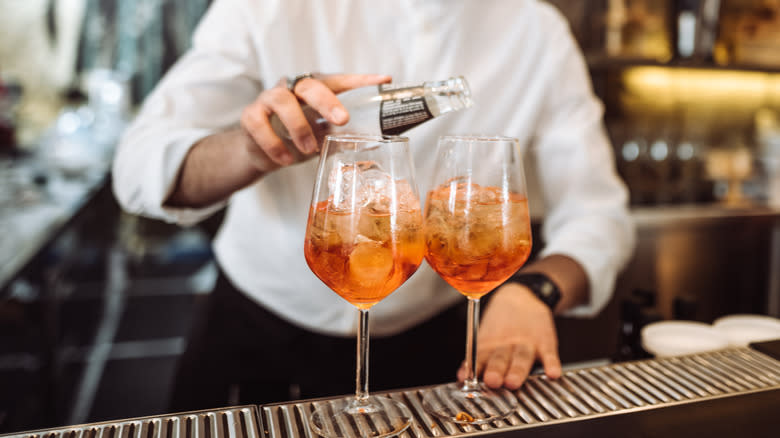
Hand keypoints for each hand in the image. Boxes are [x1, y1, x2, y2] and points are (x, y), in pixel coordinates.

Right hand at [240, 73, 390, 167]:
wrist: (262, 151)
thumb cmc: (298, 137)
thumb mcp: (323, 134)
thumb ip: (342, 133)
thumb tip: (375, 142)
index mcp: (314, 89)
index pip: (340, 80)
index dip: (361, 80)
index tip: (384, 81)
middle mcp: (292, 88)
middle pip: (309, 85)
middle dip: (327, 101)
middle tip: (343, 120)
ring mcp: (269, 99)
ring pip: (281, 101)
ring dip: (298, 127)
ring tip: (309, 149)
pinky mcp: (251, 116)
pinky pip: (259, 125)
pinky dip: (274, 144)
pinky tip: (287, 160)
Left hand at [457, 283, 561, 388]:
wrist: (522, 296)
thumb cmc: (503, 323)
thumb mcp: (487, 337)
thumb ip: (477, 358)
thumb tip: (461, 376)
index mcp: (491, 346)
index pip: (480, 358)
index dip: (474, 369)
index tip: (466, 378)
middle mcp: (507, 345)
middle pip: (501, 358)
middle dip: (496, 369)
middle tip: (492, 380)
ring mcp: (527, 343)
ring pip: (522, 357)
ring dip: (517, 370)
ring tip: (513, 381)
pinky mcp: (545, 341)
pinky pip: (549, 353)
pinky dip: (551, 363)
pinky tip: (552, 373)